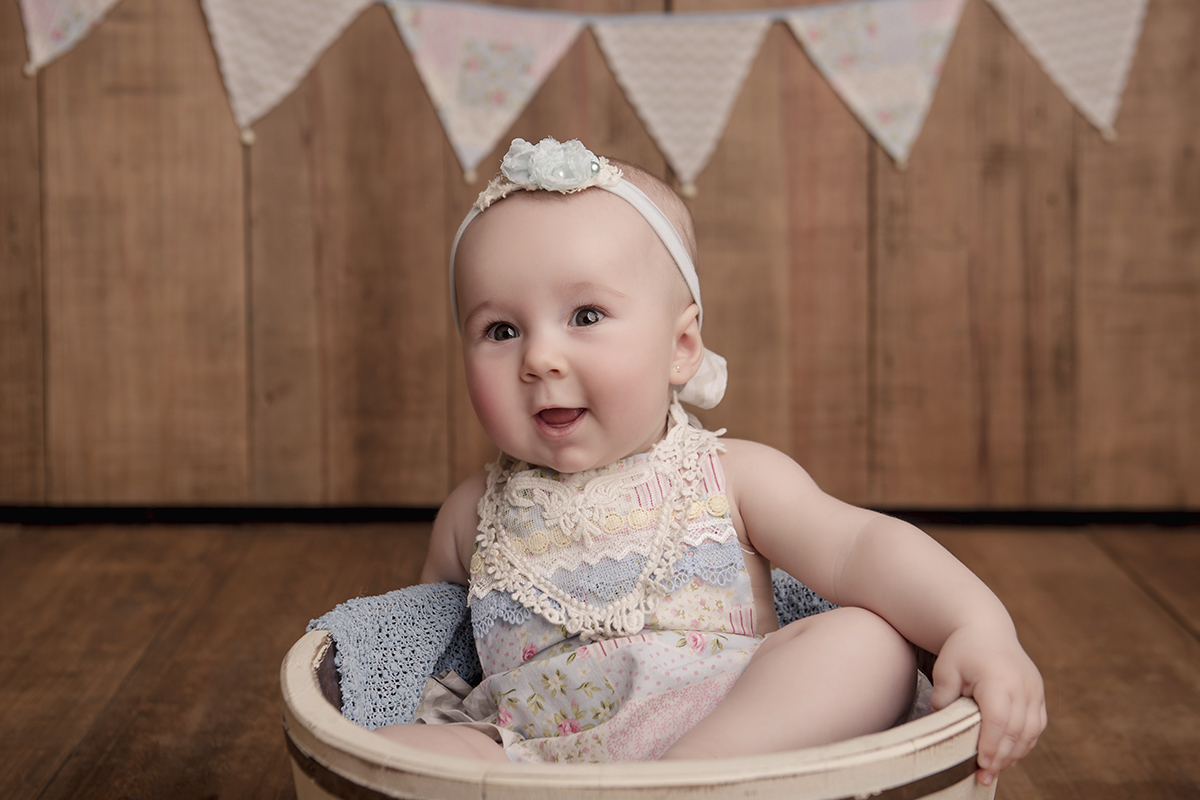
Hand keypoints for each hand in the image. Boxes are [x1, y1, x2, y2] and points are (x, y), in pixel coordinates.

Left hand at [929, 623, 1046, 786]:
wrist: (987, 629)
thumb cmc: (963, 650)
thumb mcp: (946, 670)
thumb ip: (943, 697)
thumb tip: (942, 724)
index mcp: (997, 678)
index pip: (998, 719)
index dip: (992, 745)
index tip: (981, 764)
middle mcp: (1021, 685)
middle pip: (1016, 730)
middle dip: (1001, 757)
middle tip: (984, 776)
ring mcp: (1033, 689)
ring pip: (1030, 731)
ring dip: (1014, 754)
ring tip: (995, 769)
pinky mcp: (1038, 693)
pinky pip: (1037, 725)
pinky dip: (1025, 742)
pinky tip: (1010, 755)